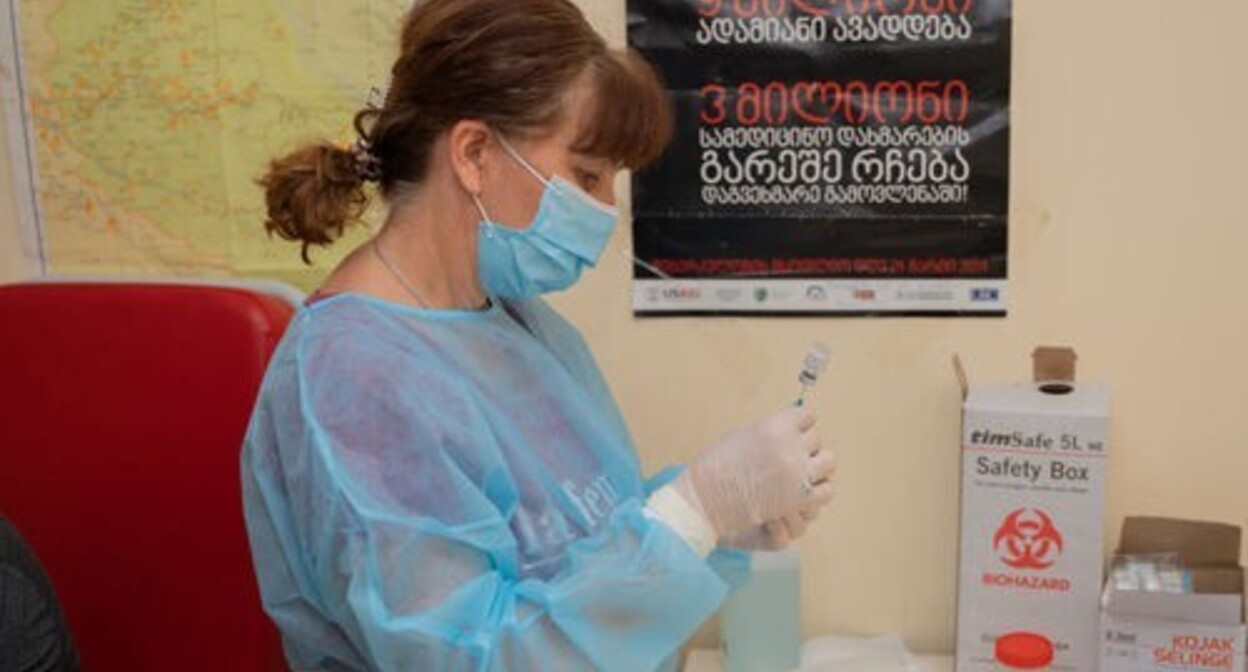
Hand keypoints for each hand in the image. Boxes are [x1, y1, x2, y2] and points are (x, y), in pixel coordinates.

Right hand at [672, 405, 834, 537]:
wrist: (707, 498)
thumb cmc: (718, 465)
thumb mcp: (744, 434)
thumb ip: (772, 430)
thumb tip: (791, 428)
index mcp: (775, 427)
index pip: (807, 414)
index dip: (800, 422)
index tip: (795, 430)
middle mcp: (790, 447)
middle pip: (817, 437)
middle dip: (805, 445)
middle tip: (792, 454)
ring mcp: (797, 474)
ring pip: (829, 461)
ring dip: (816, 465)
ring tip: (803, 472)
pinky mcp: (799, 498)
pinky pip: (827, 490)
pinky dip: (818, 490)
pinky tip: (805, 490)